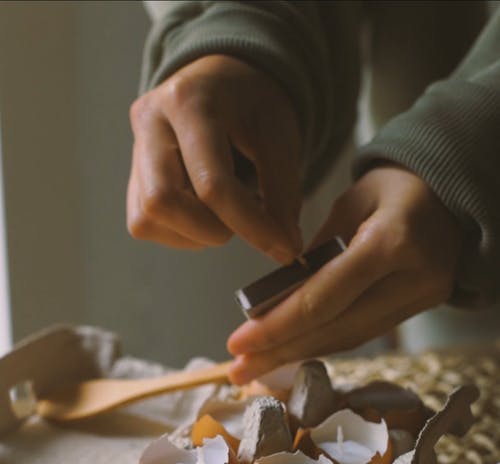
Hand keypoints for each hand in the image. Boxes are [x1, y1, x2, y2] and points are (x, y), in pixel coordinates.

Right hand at [127, 54, 302, 261]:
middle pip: (163, 202)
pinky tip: (204, 211)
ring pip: (149, 219)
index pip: (212, 183)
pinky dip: (182, 232)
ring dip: (195, 233)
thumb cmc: (253, 106)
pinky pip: (145, 224)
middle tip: (243, 219)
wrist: (225, 82)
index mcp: (187, 101)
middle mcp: (149, 121)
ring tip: (225, 209)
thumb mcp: (279, 138)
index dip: (251, 225)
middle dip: (211, 230)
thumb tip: (286, 249)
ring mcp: (133, 150)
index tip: (285, 249)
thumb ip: (283, 195)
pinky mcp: (132, 177)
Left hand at [227, 166, 462, 382]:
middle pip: (335, 328)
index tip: (238, 344)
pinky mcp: (418, 311)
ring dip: (299, 355)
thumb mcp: (351, 203)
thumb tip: (276, 301)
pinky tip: (292, 351)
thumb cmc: (396, 188)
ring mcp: (421, 300)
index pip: (324, 297)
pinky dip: (324, 343)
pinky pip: (363, 334)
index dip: (278, 326)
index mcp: (391, 241)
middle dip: (281, 351)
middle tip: (238, 370)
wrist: (456, 193)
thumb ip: (316, 253)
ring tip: (256, 367)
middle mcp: (412, 279)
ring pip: (350, 339)